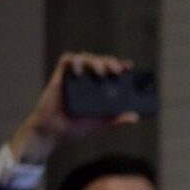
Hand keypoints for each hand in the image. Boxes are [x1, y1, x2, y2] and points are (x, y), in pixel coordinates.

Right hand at [7, 53, 139, 165]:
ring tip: (101, 72)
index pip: (110, 72)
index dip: (120, 66)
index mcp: (98, 89)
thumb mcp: (101, 123)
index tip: (130, 66)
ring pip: (85, 57)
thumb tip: (135, 117)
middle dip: (110, 62)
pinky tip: (79, 72)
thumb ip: (117, 119)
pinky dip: (75, 62)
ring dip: (95, 60)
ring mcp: (73, 77)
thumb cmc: (75, 127)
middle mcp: (87, 80)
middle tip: (117, 70)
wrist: (54, 132)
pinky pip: (67, 61)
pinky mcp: (60, 77)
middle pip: (100, 61)